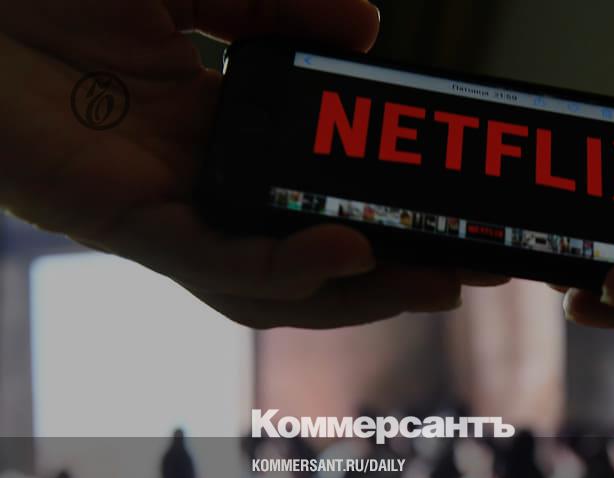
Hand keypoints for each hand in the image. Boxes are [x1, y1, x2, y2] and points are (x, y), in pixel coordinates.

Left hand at [0, 0, 500, 327]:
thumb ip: (282, 3)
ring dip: (357, 291)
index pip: (319, 178)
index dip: (385, 194)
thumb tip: (371, 28)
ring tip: (430, 281)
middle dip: (392, 266)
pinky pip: (214, 263)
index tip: (448, 192)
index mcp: (220, 121)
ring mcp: (168, 207)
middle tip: (466, 265)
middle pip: (309, 250)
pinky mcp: (126, 223)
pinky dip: (284, 268)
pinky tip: (345, 250)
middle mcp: (203, 176)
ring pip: (272, 283)